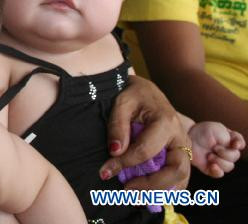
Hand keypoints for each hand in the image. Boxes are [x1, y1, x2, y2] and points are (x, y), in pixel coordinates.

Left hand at [101, 75, 191, 189]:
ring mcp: (183, 145)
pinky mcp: (180, 152)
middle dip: (151, 184)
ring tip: (137, 197)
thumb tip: (115, 152)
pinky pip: (180, 175)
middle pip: (175, 169)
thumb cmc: (132, 95)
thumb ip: (117, 126)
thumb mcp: (121, 103)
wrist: (145, 90)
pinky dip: (168, 188)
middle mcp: (180, 136)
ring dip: (162, 191)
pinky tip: (150, 195)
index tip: (105, 171)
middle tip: (126, 189)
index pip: (146, 151)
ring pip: (182, 176)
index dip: (124, 163)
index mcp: (165, 121)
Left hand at [189, 122, 244, 177]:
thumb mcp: (218, 129)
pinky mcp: (210, 167)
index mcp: (229, 139)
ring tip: (209, 155)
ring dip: (220, 161)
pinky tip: (212, 165)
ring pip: (229, 167)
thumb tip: (238, 148)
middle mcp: (225, 150)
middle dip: (226, 153)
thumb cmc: (202, 131)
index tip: (234, 144)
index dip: (239, 144)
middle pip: (235, 157)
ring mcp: (218, 159)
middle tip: (214, 148)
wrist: (187, 137)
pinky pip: (219, 174)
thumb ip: (231, 138)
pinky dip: (217, 170)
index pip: (240, 143)